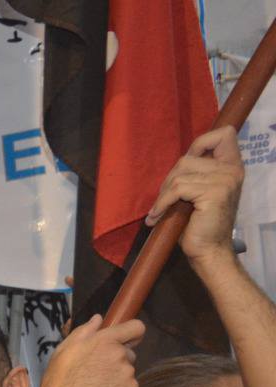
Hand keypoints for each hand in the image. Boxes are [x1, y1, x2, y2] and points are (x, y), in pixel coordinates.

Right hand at [32, 315, 144, 386]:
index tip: (124, 340)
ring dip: (116, 376)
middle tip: (95, 371)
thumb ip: (84, 331)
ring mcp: (128, 375)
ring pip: (127, 371)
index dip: (131, 333)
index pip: (136, 328)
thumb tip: (99, 318)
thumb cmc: (59, 380)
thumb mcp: (64, 350)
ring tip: (95, 386)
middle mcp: (121, 355)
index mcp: (105, 341)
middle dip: (116, 359)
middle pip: (129, 352)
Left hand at [144, 125, 242, 265]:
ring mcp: (225, 180)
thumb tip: (178, 162)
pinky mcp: (214, 192)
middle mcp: (232, 170)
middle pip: (187, 157)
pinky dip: (162, 203)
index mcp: (232, 167)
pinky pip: (177, 189)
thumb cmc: (199, 224)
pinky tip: (156, 217)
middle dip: (170, 178)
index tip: (184, 166)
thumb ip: (197, 173)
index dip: (200, 143)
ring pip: (179, 174)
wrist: (208, 251)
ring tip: (160, 210)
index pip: (223, 134)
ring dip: (163, 193)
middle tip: (164, 200)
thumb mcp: (199, 192)